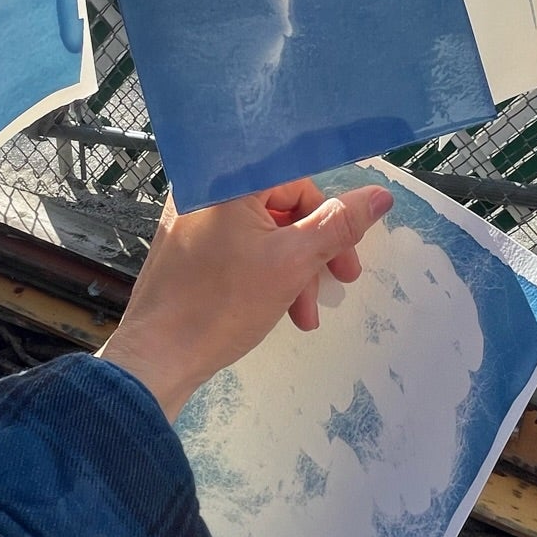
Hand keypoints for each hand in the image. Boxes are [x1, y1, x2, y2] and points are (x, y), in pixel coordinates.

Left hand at [99, 176, 394, 419]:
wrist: (156, 357)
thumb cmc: (223, 305)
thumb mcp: (294, 263)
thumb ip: (339, 225)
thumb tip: (379, 195)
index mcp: (227, 180)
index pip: (297, 179)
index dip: (328, 216)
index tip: (346, 258)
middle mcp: (203, 188)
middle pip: (279, 205)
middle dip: (312, 251)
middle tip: (335, 286)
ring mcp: (190, 217)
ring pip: (260, 230)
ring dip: (291, 269)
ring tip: (302, 315)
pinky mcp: (183, 246)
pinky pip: (235, 244)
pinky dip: (261, 270)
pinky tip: (275, 307)